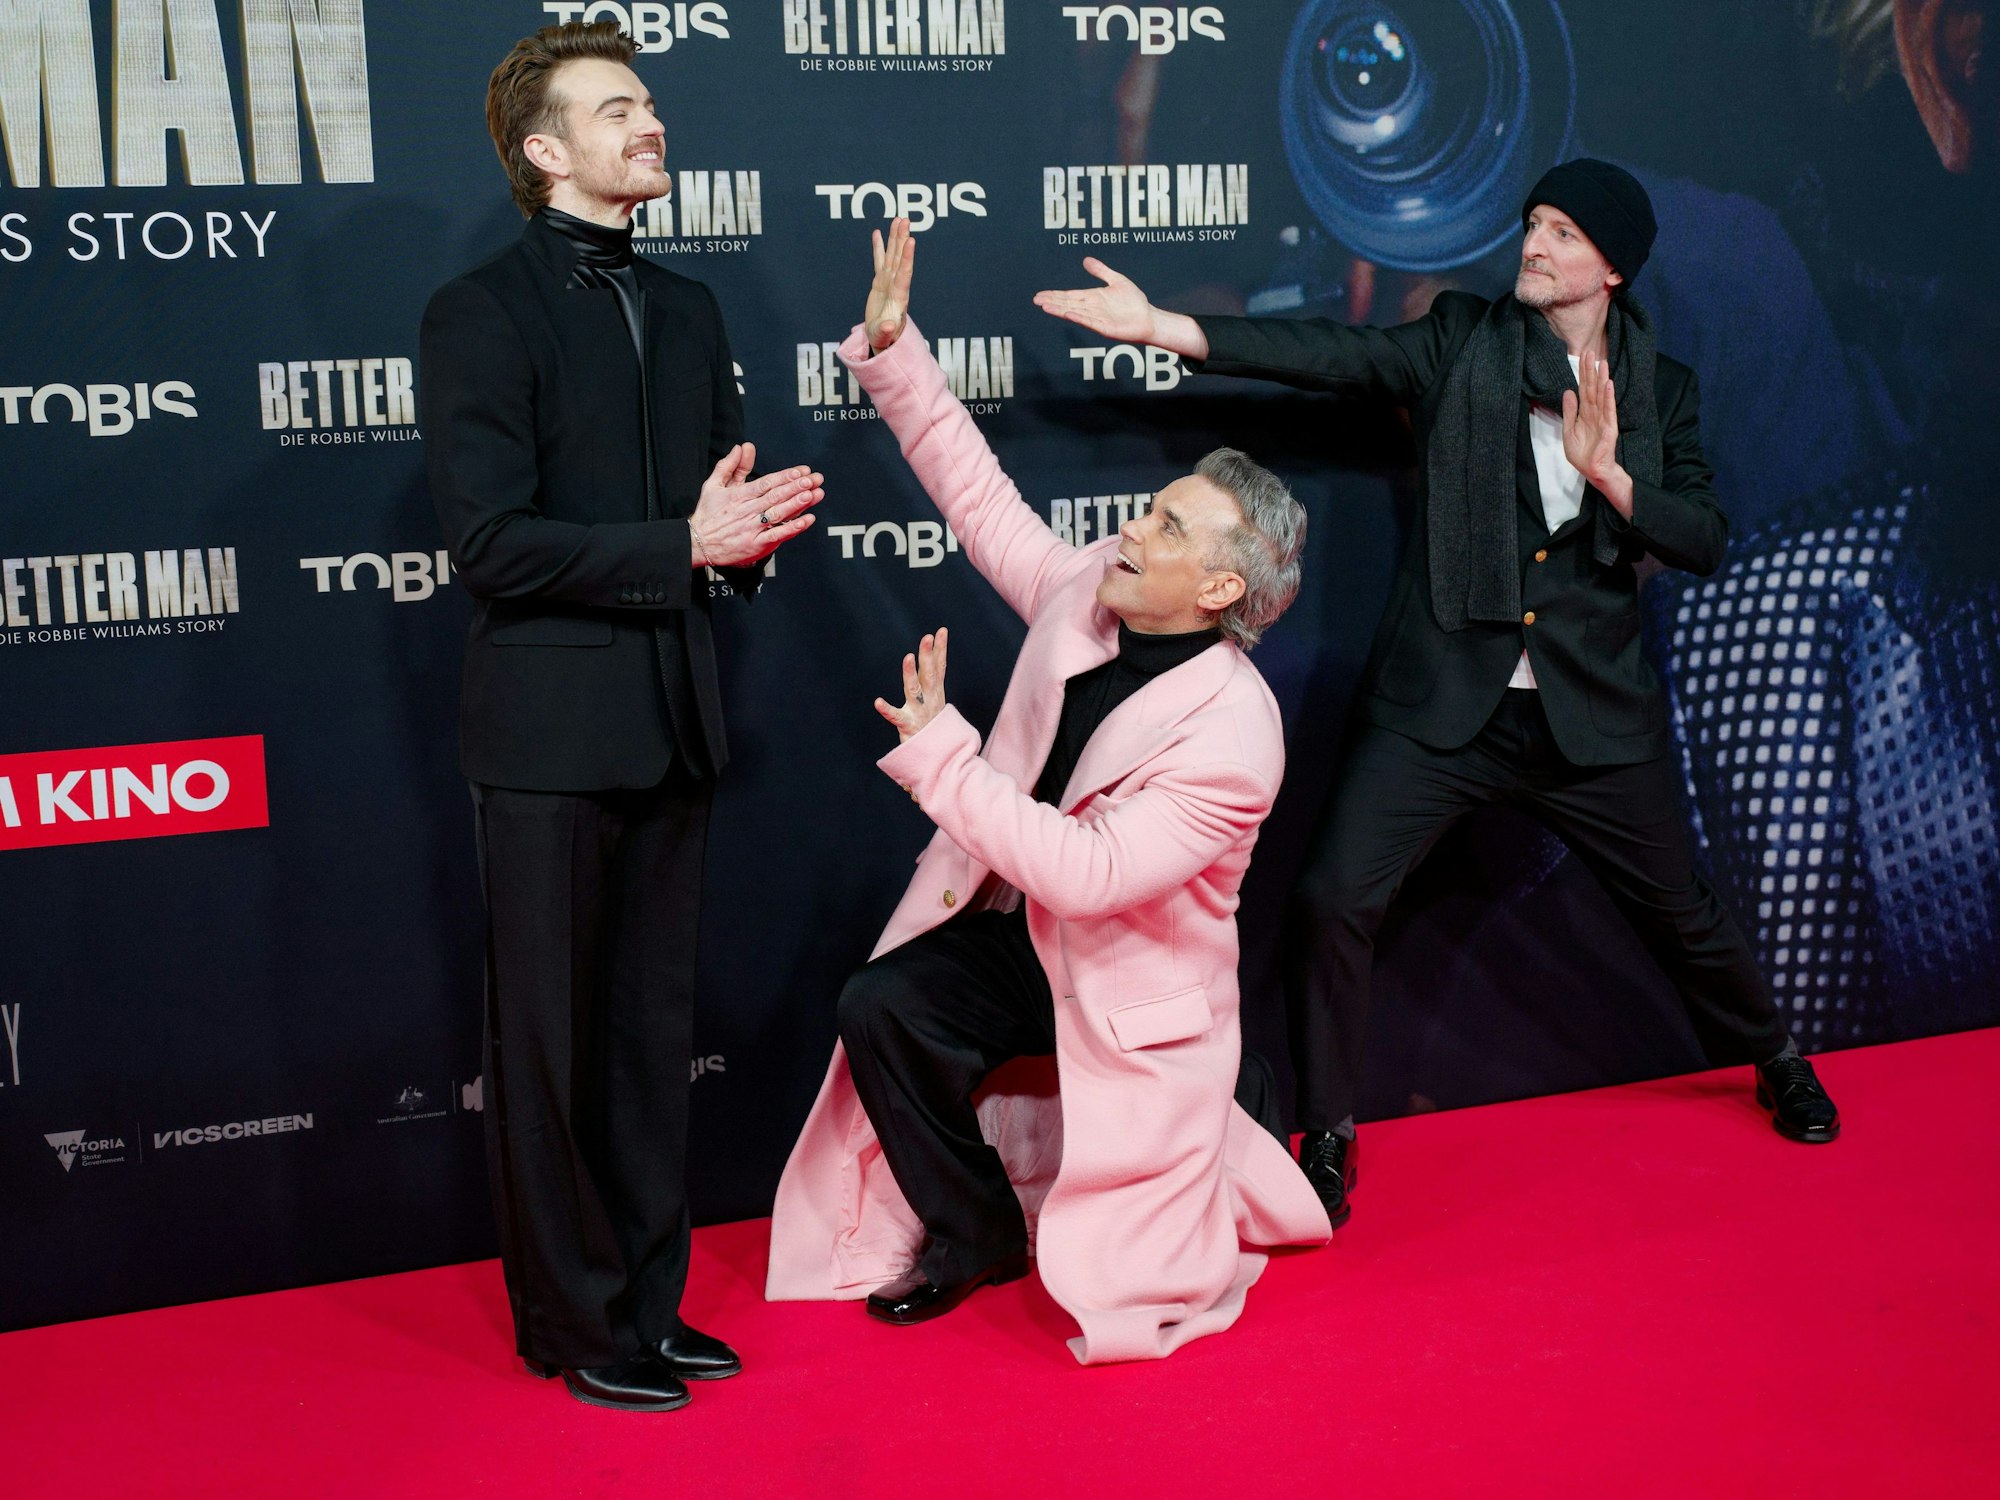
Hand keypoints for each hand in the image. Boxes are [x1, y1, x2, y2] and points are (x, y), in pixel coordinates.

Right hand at [688, 443, 823, 568]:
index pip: (766, 483)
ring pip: (778, 514)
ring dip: (797, 504)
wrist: (697, 543)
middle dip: (797, 486)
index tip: (801, 470)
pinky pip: (777, 536)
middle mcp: (747, 511)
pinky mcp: (756, 545)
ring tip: (813, 494)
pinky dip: (792, 529)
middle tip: (814, 479)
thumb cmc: (708, 514)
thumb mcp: (713, 485)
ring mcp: (753, 528)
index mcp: (739, 495)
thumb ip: (730, 465)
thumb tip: (742, 447)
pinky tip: (807, 520)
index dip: (785, 476)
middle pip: (776, 496)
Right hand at [866, 218, 915, 352]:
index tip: (911, 240)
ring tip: (898, 219)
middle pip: (901, 258)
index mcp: (899, 297)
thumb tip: (888, 326)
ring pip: (892, 255)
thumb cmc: (883, 339)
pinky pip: (880, 260)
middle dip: (903, 239)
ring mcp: (889, 282)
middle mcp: (896, 285)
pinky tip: (879, 232)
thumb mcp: (883, 336)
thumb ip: (886, 331)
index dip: (908, 257)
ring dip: (895, 238)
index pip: (904, 273)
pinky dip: (880, 246)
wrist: (882, 338)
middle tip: (905, 220)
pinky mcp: (880, 282)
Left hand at [874, 628, 947, 743]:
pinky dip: (887, 710)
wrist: (939, 760)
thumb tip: (934, 663)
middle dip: (929, 654)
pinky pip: (896, 717)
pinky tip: (878, 702)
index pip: (939, 667)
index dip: (940, 649)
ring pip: (914, 690)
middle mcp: (930, 701)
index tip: (941, 631)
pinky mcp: (908, 727)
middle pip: (929, 674)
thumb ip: (933, 684)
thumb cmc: (934, 730)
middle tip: (928, 636)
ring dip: (910, 673)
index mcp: (936, 695)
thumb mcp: (938, 705)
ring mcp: (919, 713)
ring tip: (907, 657)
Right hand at [1033, 258, 1208, 359]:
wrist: (1148, 318)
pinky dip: (1078, 318)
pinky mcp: (1105, 328)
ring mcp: (1097, 319)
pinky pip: (1089, 322)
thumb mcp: (1116, 280)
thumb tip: (1086, 260)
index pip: (1069, 296)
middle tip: (1035, 300)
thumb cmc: (1134, 302)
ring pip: (1075, 313)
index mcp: (1093, 298)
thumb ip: (1101, 271)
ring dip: (1060, 310)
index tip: (1040, 295)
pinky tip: (1067, 314)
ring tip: (1045, 307)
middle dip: (1052, 302)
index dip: (1054, 295)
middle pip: (1068, 304)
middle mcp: (1092, 309)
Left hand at [1561, 356, 1624, 493]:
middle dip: (1591, 370)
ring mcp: (1603, 419)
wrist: (1592, 470)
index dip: (1583, 373)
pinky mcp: (1609, 427)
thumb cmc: (1582, 453)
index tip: (1583, 357)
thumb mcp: (1569, 430)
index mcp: (1585, 412)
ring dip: (1601, 379)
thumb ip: (1570, 411)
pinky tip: (1608, 384)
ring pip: (1601, 395)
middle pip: (1592, 387)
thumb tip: (1568, 391)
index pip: (1584, 388)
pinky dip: (1608, 397)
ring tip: (1602, 363)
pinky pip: (1608, 410)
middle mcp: (1594, 412)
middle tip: (1590, 351)